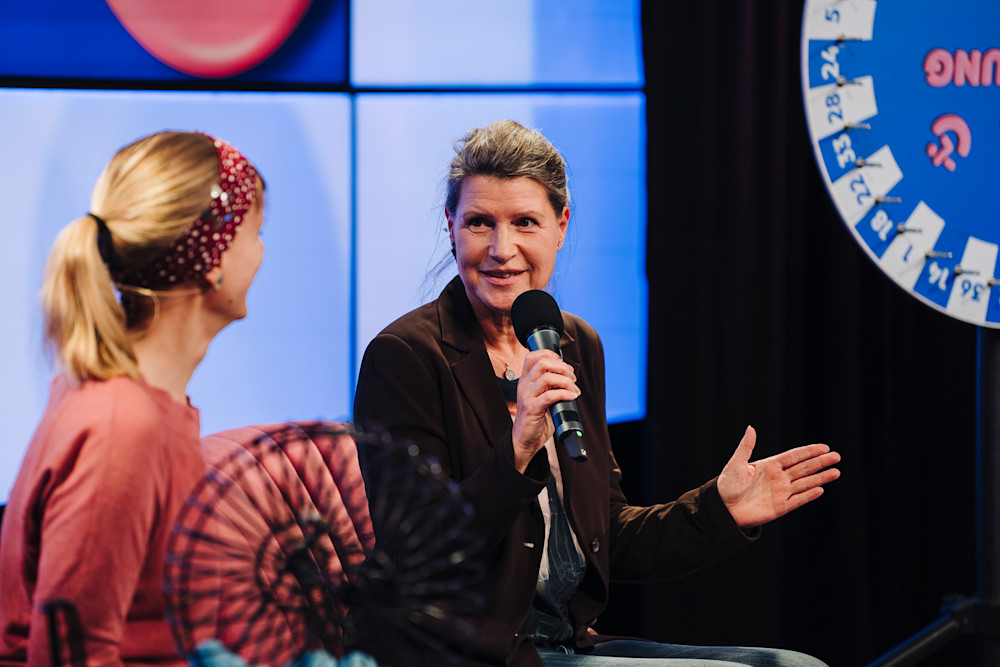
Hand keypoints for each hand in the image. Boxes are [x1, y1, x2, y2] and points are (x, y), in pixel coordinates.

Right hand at [511, 350, 579, 472]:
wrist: (525, 440)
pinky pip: (550, 395)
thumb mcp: (542, 397)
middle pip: (542, 363)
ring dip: (566, 381)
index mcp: (526, 380)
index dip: (551, 355)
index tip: (564, 365)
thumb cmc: (535, 419)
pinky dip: (564, 394)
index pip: (534, 356)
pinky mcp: (532, 408)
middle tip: (572, 378)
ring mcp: (527, 396)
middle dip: (562, 367)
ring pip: (547, 377)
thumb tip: (570, 377)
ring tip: (574, 389)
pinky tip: (571, 397)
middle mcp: (524, 385)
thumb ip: (551, 386)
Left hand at [717, 425, 840, 528]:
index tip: (824, 448)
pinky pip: (798, 500)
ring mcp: (781, 492)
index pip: (794, 456)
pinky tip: (820, 489)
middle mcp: (779, 478)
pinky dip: (808, 495)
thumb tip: (751, 428)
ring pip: (805, 483)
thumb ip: (746, 447)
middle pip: (803, 468)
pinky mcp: (780, 507)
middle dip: (820, 462)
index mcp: (770, 465)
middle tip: (836, 457)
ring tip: (836, 472)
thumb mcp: (735, 463)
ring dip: (820, 478)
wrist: (723, 509)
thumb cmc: (727, 485)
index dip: (809, 452)